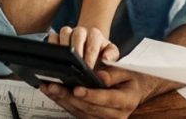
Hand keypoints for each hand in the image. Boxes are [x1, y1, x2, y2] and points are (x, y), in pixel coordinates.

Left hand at [41, 67, 158, 118]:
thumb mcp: (127, 71)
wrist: (134, 90)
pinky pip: (78, 113)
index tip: (76, 89)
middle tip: (54, 86)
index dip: (90, 95)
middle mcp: (115, 115)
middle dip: (69, 96)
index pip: (106, 99)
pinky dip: (65, 103)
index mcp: (126, 101)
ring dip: (63, 100)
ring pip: (80, 112)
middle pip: (89, 108)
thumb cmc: (130, 79)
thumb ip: (113, 74)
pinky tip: (55, 94)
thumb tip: (100, 77)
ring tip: (50, 88)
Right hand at [48, 26, 119, 68]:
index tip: (88, 68)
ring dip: (64, 47)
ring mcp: (68, 33)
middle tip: (76, 66)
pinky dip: (52, 47)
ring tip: (64, 63)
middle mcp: (81, 31)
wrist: (91, 48)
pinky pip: (52, 37)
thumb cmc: (100, 53)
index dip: (90, 56)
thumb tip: (106, 58)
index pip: (93, 43)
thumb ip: (112, 56)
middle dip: (77, 51)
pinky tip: (53, 59)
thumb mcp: (111, 54)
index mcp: (95, 34)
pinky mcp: (57, 37)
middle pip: (78, 35)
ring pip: (64, 32)